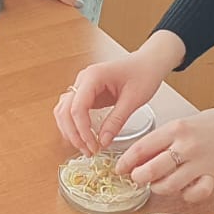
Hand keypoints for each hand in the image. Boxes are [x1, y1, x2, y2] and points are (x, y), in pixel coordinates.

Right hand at [53, 32, 184, 154]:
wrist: (149, 63)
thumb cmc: (144, 74)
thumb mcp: (133, 100)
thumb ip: (116, 121)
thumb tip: (103, 141)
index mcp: (93, 76)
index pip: (77, 107)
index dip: (82, 130)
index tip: (93, 146)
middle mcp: (83, 80)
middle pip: (65, 110)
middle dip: (74, 134)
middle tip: (89, 151)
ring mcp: (83, 86)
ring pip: (64, 111)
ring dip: (70, 130)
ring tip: (85, 147)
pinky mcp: (87, 94)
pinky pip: (72, 110)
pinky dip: (74, 125)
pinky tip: (83, 137)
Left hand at [115, 99, 213, 203]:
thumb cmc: (211, 123)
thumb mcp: (183, 122)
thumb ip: (162, 138)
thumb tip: (138, 157)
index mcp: (175, 128)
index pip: (142, 147)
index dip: (126, 161)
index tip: (119, 168)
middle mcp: (185, 146)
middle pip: (151, 170)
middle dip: (138, 178)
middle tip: (136, 178)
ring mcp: (199, 163)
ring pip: (168, 185)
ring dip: (158, 188)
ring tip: (157, 183)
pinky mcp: (212, 177)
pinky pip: (192, 194)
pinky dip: (185, 195)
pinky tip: (183, 188)